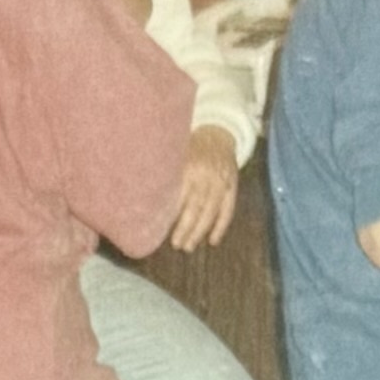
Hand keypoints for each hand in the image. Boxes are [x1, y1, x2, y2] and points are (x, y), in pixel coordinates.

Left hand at [169, 125, 239, 251]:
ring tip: (188, 247)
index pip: (180, 195)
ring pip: (211, 212)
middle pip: (196, 207)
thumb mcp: (177, 154)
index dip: (171, 214)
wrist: (219, 133)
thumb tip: (146, 197)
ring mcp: (221, 182)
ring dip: (200, 231)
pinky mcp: (232, 187)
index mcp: (190, 166)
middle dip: (185, 228)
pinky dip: (221, 227)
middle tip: (176, 245)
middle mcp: (207, 175)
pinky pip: (228, 210)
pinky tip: (213, 241)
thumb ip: (167, 174)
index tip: (160, 229)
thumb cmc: (191, 147)